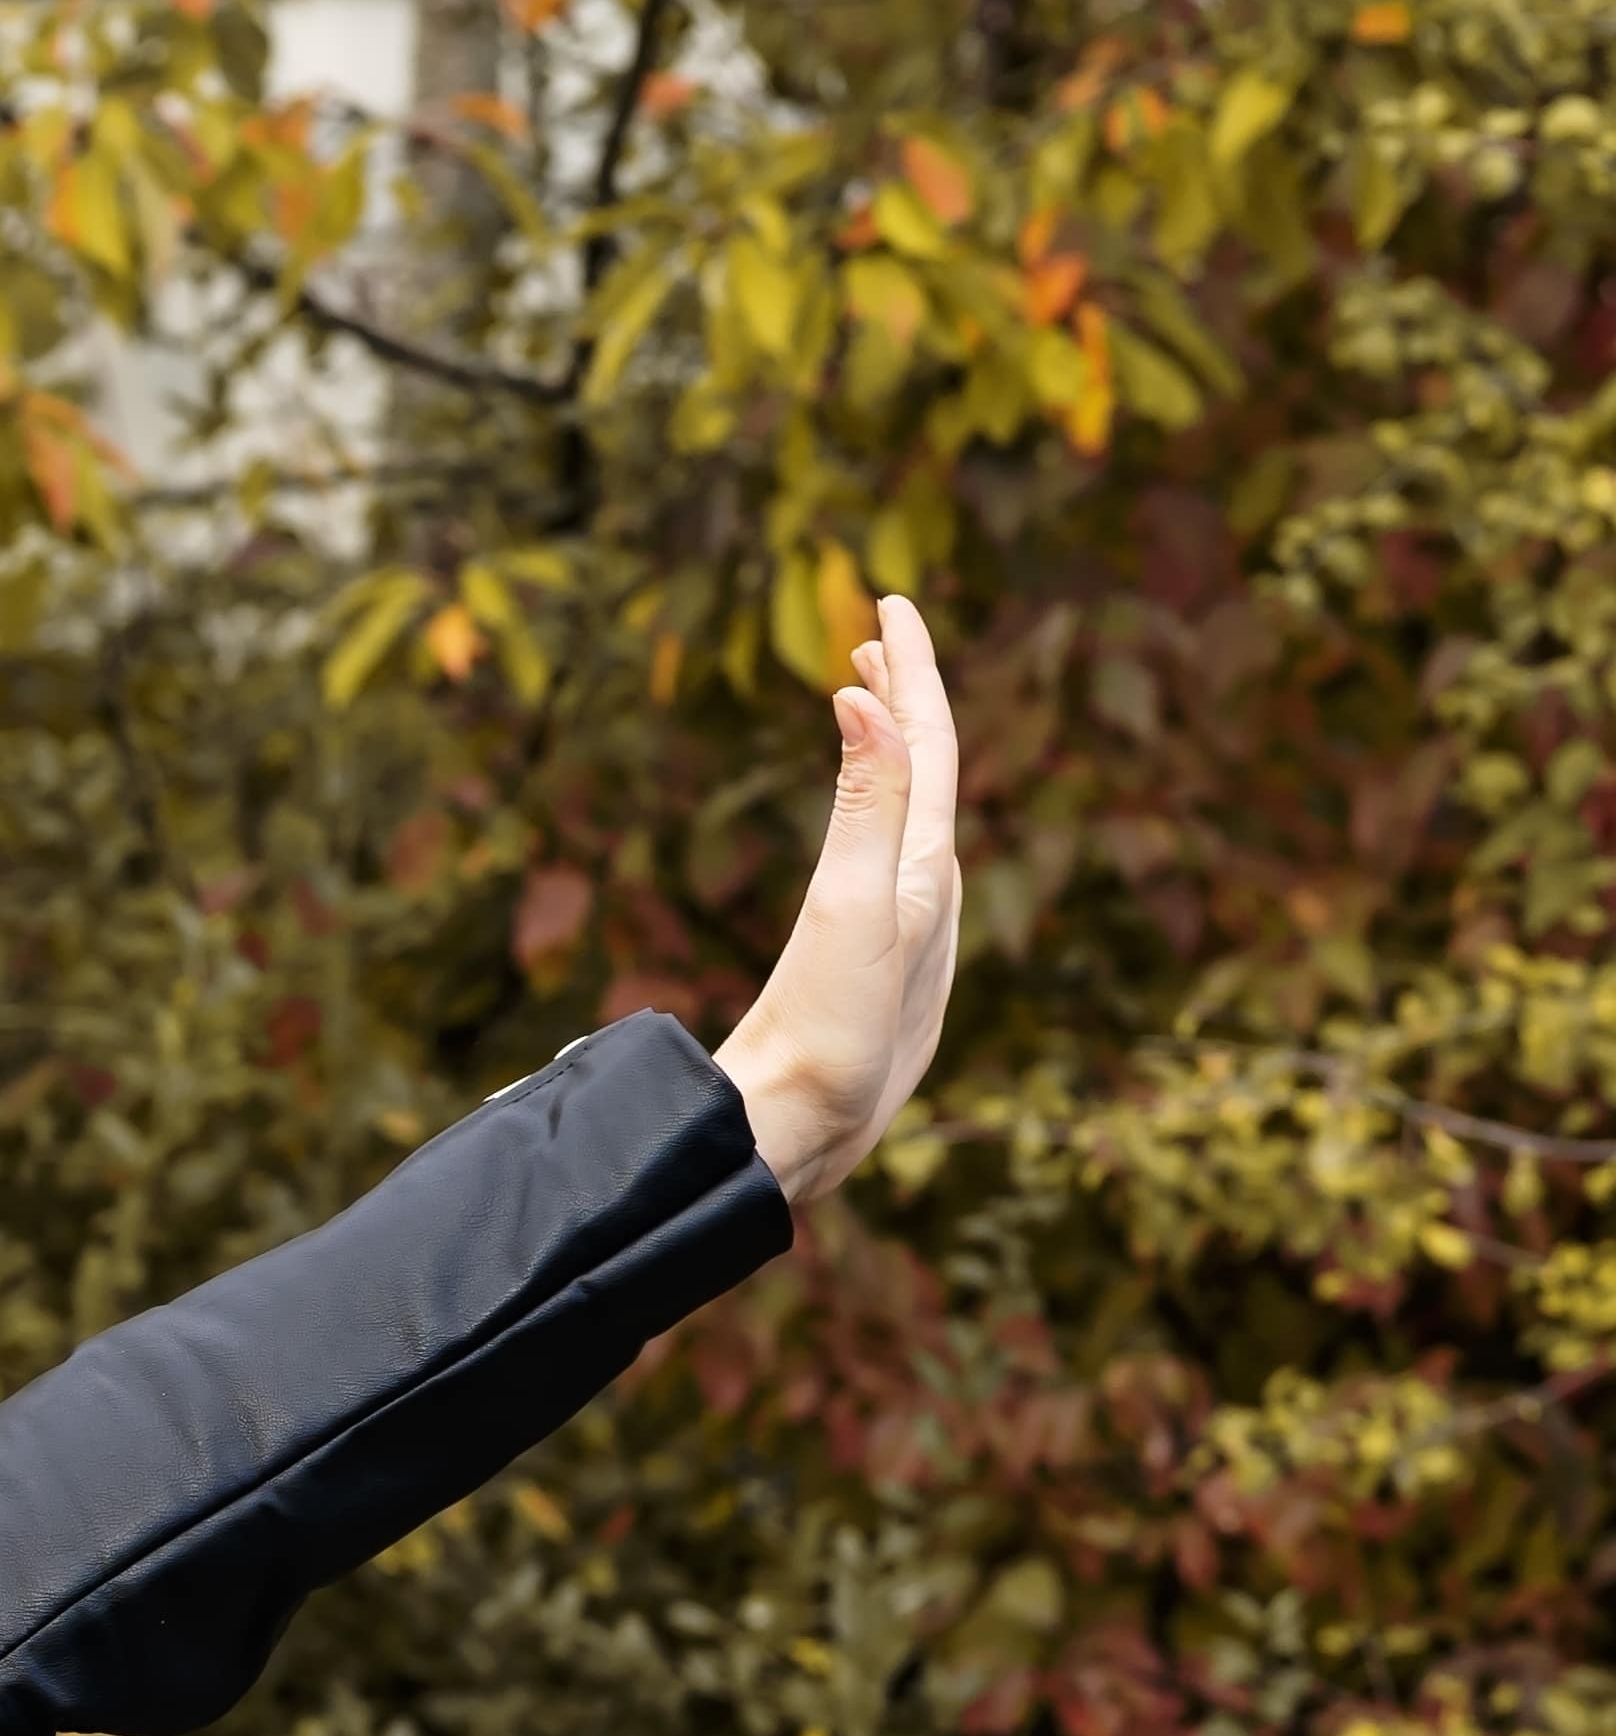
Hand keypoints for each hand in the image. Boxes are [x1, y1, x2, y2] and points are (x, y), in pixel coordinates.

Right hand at [716, 595, 963, 1208]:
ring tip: (862, 702)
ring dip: (891, 745)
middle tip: (874, 635)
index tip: (890, 603)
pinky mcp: (874, 961)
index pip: (930, 744)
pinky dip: (873, 804)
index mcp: (926, 870)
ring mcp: (903, 929)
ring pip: (909, 810)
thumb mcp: (854, 907)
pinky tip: (860, 823)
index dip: (913, 670)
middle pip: (927, 770)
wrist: (805, 1132)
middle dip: (905, 695)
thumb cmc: (834, 1032)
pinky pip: (885, 851)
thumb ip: (866, 805)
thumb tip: (868, 701)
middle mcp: (925, 892)